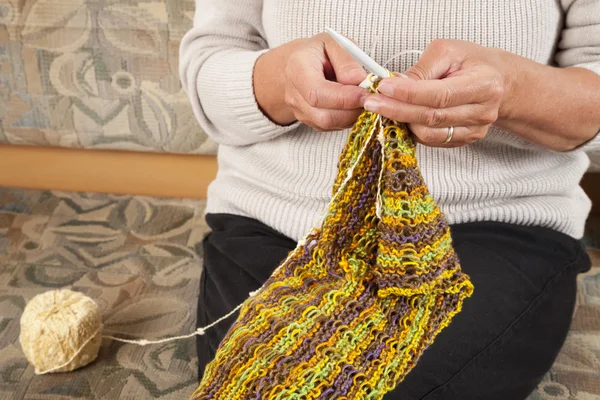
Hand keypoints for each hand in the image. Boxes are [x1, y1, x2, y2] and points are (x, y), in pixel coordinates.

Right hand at [254, 33, 368, 130]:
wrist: (298, 65)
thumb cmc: (318, 52)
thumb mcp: (333, 42)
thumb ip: (347, 60)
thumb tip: (360, 80)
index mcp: (297, 69)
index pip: (318, 94)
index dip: (345, 98)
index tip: (366, 93)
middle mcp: (294, 95)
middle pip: (325, 116)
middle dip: (353, 110)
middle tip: (370, 97)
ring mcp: (300, 112)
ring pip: (331, 125)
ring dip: (352, 115)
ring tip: (362, 97)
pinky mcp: (310, 122)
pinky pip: (332, 127)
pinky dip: (348, 118)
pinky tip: (352, 103)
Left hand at [363, 39, 513, 146]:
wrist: (496, 80)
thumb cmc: (470, 61)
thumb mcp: (447, 52)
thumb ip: (421, 69)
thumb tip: (394, 84)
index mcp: (483, 85)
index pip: (439, 95)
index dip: (408, 94)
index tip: (383, 87)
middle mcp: (482, 112)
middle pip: (431, 117)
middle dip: (397, 110)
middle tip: (371, 102)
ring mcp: (475, 130)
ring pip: (429, 134)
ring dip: (401, 122)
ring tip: (384, 108)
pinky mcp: (464, 140)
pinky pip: (432, 141)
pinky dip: (412, 130)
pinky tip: (401, 117)